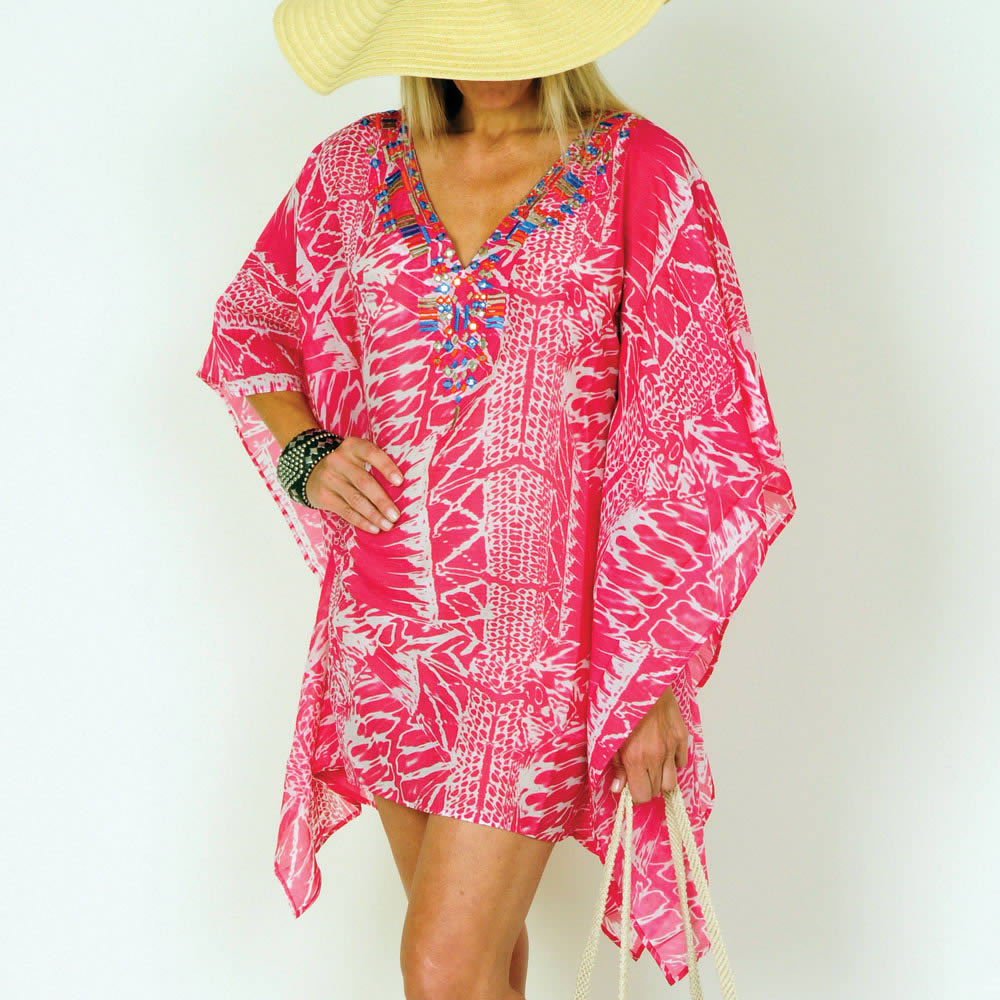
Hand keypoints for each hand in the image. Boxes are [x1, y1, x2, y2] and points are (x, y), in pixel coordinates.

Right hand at [304, 435, 404, 532]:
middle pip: (364, 482)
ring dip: (374, 515)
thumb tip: (403, 489)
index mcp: (352, 446)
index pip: (371, 453)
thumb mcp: (358, 457)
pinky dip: (362, 522)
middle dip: (382, 501)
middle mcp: (339, 460)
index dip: (386, 467)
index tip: (400, 481)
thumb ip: (375, 465)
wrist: (312, 472)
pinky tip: (374, 528)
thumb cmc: (348, 466)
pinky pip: (346, 511)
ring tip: (388, 525)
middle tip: (396, 515)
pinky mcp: (323, 496)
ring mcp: (329, 478)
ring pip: (355, 500)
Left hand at [609, 686, 689, 804]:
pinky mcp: (682, 736)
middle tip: (638, 774)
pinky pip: (681, 762)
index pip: (642, 796)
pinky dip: (673, 762)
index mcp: (635, 756)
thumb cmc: (620, 704)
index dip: (635, 795)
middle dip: (646, 786)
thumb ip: (615, 765)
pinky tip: (662, 752)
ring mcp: (671, 746)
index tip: (630, 786)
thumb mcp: (608, 736)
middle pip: (657, 791)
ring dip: (661, 779)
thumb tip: (618, 788)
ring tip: (651, 767)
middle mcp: (656, 755)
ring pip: (672, 782)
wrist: (641, 678)